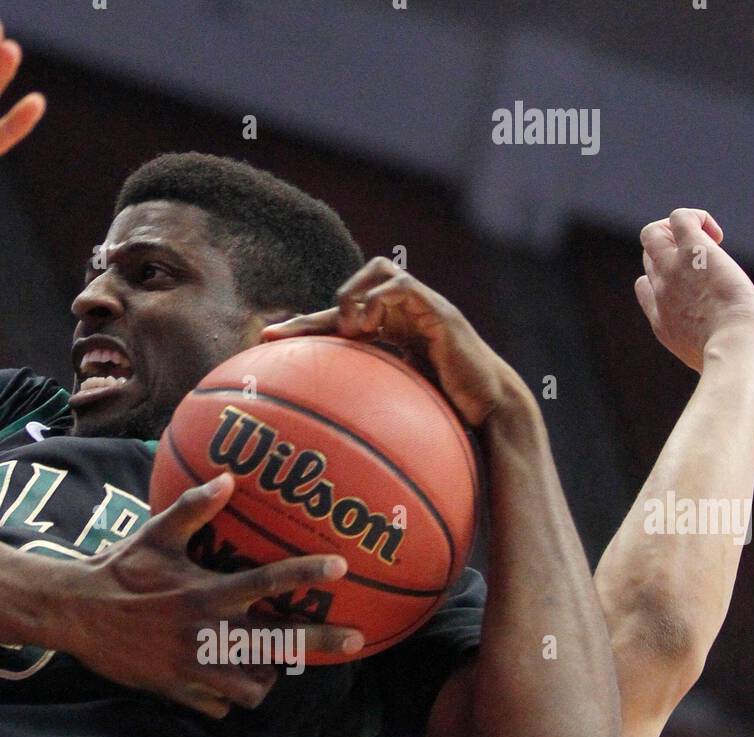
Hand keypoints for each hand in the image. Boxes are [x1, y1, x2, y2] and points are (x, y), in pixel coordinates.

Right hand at [58, 474, 363, 717]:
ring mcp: (194, 667)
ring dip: (269, 675)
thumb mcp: (154, 534)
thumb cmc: (119, 569)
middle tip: (356, 638)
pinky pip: (220, 704)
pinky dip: (228, 696)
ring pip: (254, 686)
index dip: (306, 573)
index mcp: (206, 593)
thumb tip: (227, 478)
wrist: (75, 614)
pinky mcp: (178, 690)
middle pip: (278, 644)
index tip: (341, 566)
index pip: (267, 583)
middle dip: (322, 641)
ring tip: (271, 664)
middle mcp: (207, 633)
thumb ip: (193, 509)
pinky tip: (226, 682)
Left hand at [261, 257, 523, 427]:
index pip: (337, 325)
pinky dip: (378, 300)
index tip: (263, 343)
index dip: (301, 330)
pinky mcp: (438, 309)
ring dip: (352, 296)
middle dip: (316, 312)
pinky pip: (400, 286)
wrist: (489, 411)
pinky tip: (365, 328)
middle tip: (288, 338)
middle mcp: (403, 316)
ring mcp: (422, 308)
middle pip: (352, 290)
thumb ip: (364, 415)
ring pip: (378, 270)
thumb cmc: (447, 419)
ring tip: (346, 331)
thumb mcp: (396, 415)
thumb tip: (329, 448)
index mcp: (389, 337)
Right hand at [636, 209, 753, 372]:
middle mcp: (660, 290)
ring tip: (708, 242)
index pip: (644, 285)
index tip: (693, 287)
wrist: (730, 344)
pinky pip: (680, 216)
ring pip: (653, 233)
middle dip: (671, 250)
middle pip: (648, 256)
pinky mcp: (692, 250)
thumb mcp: (705, 358)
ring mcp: (671, 269)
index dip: (661, 278)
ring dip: (677, 230)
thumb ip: (704, 347)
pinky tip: (717, 236)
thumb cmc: (727, 355)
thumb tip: (719, 357)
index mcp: (660, 318)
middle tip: (704, 261)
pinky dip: (696, 217)